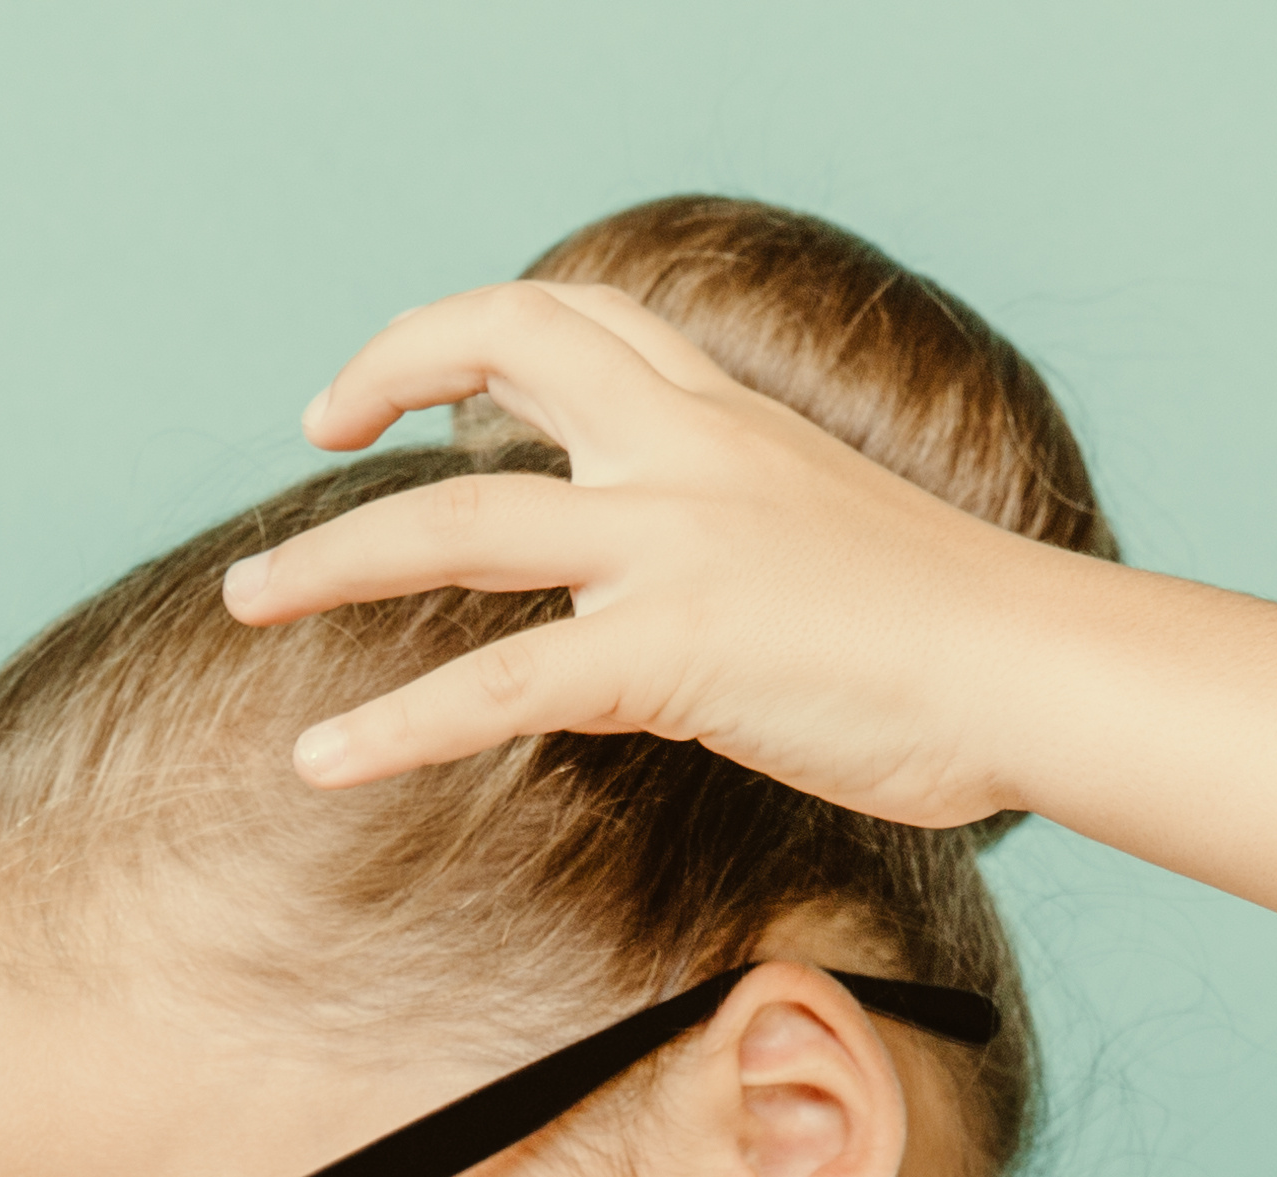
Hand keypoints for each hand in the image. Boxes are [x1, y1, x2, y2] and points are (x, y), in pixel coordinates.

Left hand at [221, 279, 1096, 829]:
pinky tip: (322, 764)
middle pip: (501, 351)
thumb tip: (677, 593)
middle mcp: (687, 453)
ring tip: (241, 601)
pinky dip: (395, 725)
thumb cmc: (954, 633)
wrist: (1035, 669)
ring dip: (327, 557)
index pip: (576, 313)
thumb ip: (734, 532)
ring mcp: (675, 546)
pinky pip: (496, 682)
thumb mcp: (827, 535)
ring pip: (456, 519)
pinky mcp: (671, 654)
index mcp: (726, 418)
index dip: (469, 329)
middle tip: (311, 430)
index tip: (402, 383)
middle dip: (381, 375)